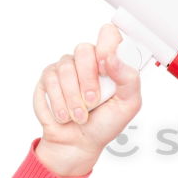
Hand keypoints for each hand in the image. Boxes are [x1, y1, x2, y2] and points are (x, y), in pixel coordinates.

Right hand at [32, 22, 142, 167]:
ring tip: (80, 115)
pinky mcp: (48, 78)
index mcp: (111, 62)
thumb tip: (114, 58)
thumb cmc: (105, 123)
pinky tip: (66, 114)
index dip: (107, 46)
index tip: (107, 68)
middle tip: (93, 101)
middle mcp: (88, 61)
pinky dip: (60, 102)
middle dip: (88, 81)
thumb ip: (129, 78)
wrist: (78, 143)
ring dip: (74, 98)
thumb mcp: (128, 105)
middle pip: (84, 49)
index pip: (109, 34)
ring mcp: (67, 68)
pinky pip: (51, 80)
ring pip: (66, 67)